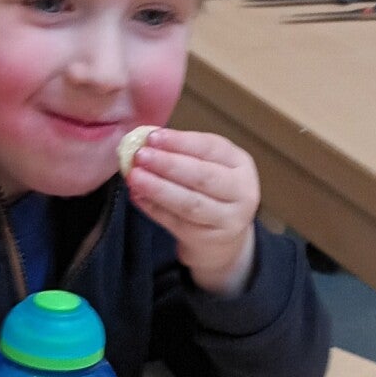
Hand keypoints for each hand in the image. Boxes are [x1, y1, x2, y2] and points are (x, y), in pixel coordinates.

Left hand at [126, 129, 259, 296]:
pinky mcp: (207, 240)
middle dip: (168, 164)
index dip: (181, 142)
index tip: (152, 137)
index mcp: (240, 164)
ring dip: (158, 189)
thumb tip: (142, 141)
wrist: (224, 239)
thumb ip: (182, 153)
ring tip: (134, 177)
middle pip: (203, 177)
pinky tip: (137, 196)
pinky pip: (175, 223)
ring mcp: (227, 219)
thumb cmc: (211, 192)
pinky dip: (153, 208)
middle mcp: (241, 192)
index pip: (211, 148)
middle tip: (140, 156)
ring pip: (189, 203)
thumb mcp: (209, 167)